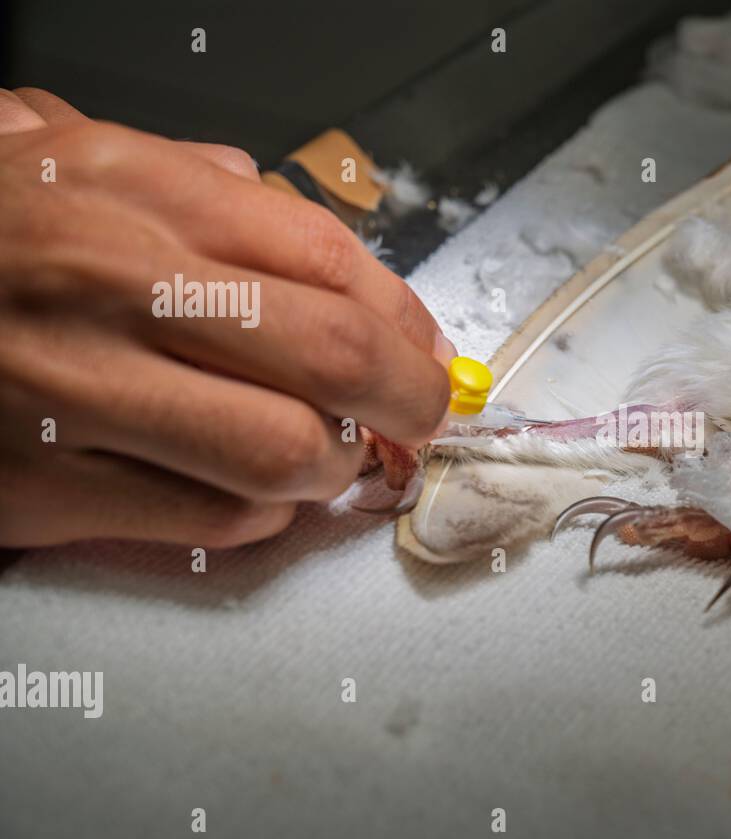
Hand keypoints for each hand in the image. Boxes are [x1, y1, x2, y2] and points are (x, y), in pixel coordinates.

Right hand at [0, 89, 454, 547]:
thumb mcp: (81, 163)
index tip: (425, 350)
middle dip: (408, 398)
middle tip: (417, 414)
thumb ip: (211, 196)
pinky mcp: (41, 488)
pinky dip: (260, 515)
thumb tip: (346, 268)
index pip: (328, 257)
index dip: (406, 318)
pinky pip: (208, 520)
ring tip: (328, 454)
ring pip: (284, 452)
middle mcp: (109, 284)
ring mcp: (72, 391)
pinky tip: (250, 490)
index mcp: (129, 190)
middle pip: (333, 355)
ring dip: (334, 465)